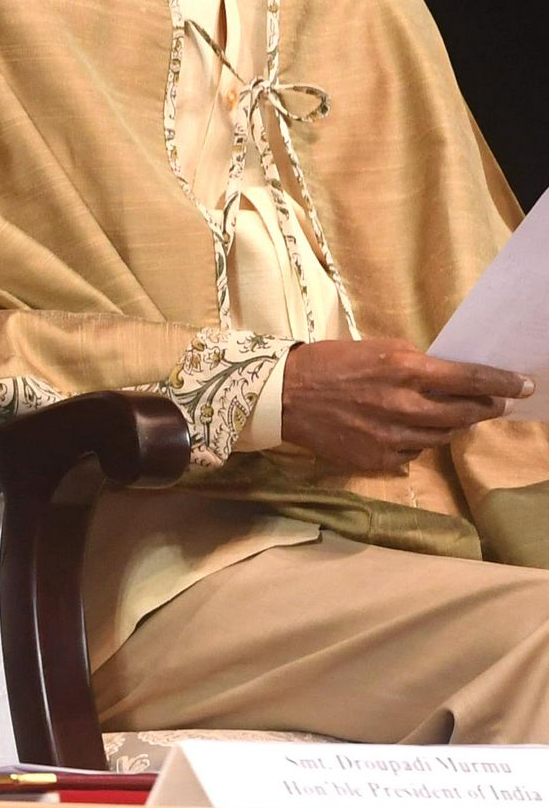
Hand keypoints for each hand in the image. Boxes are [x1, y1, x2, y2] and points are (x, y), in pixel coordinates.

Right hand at [280, 338, 529, 473]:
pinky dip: (416, 440)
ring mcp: (392, 436)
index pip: (470, 379)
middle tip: (495, 405)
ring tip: (443, 415)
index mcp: (404, 369)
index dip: (502, 384)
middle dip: (485, 408)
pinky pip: (414, 452)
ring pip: (443, 437)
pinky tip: (403, 429)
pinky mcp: (378, 458)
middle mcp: (403, 404)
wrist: (283, 397)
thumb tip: (448, 377)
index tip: (525, 386)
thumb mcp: (375, 349)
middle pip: (465, 414)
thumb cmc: (329, 363)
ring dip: (450, 426)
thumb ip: (414, 363)